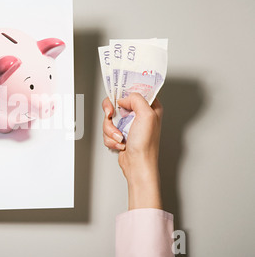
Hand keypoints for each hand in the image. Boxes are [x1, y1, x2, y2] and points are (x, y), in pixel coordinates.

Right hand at [102, 93, 162, 209]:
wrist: (137, 165)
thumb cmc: (146, 145)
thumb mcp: (147, 115)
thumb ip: (136, 99)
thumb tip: (124, 98)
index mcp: (150, 107)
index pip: (135, 91)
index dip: (124, 92)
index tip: (117, 97)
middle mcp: (139, 115)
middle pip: (117, 104)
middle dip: (111, 113)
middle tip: (110, 115)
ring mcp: (128, 125)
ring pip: (109, 118)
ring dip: (110, 129)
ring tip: (120, 137)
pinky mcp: (120, 134)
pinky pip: (107, 130)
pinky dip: (110, 138)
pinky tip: (120, 143)